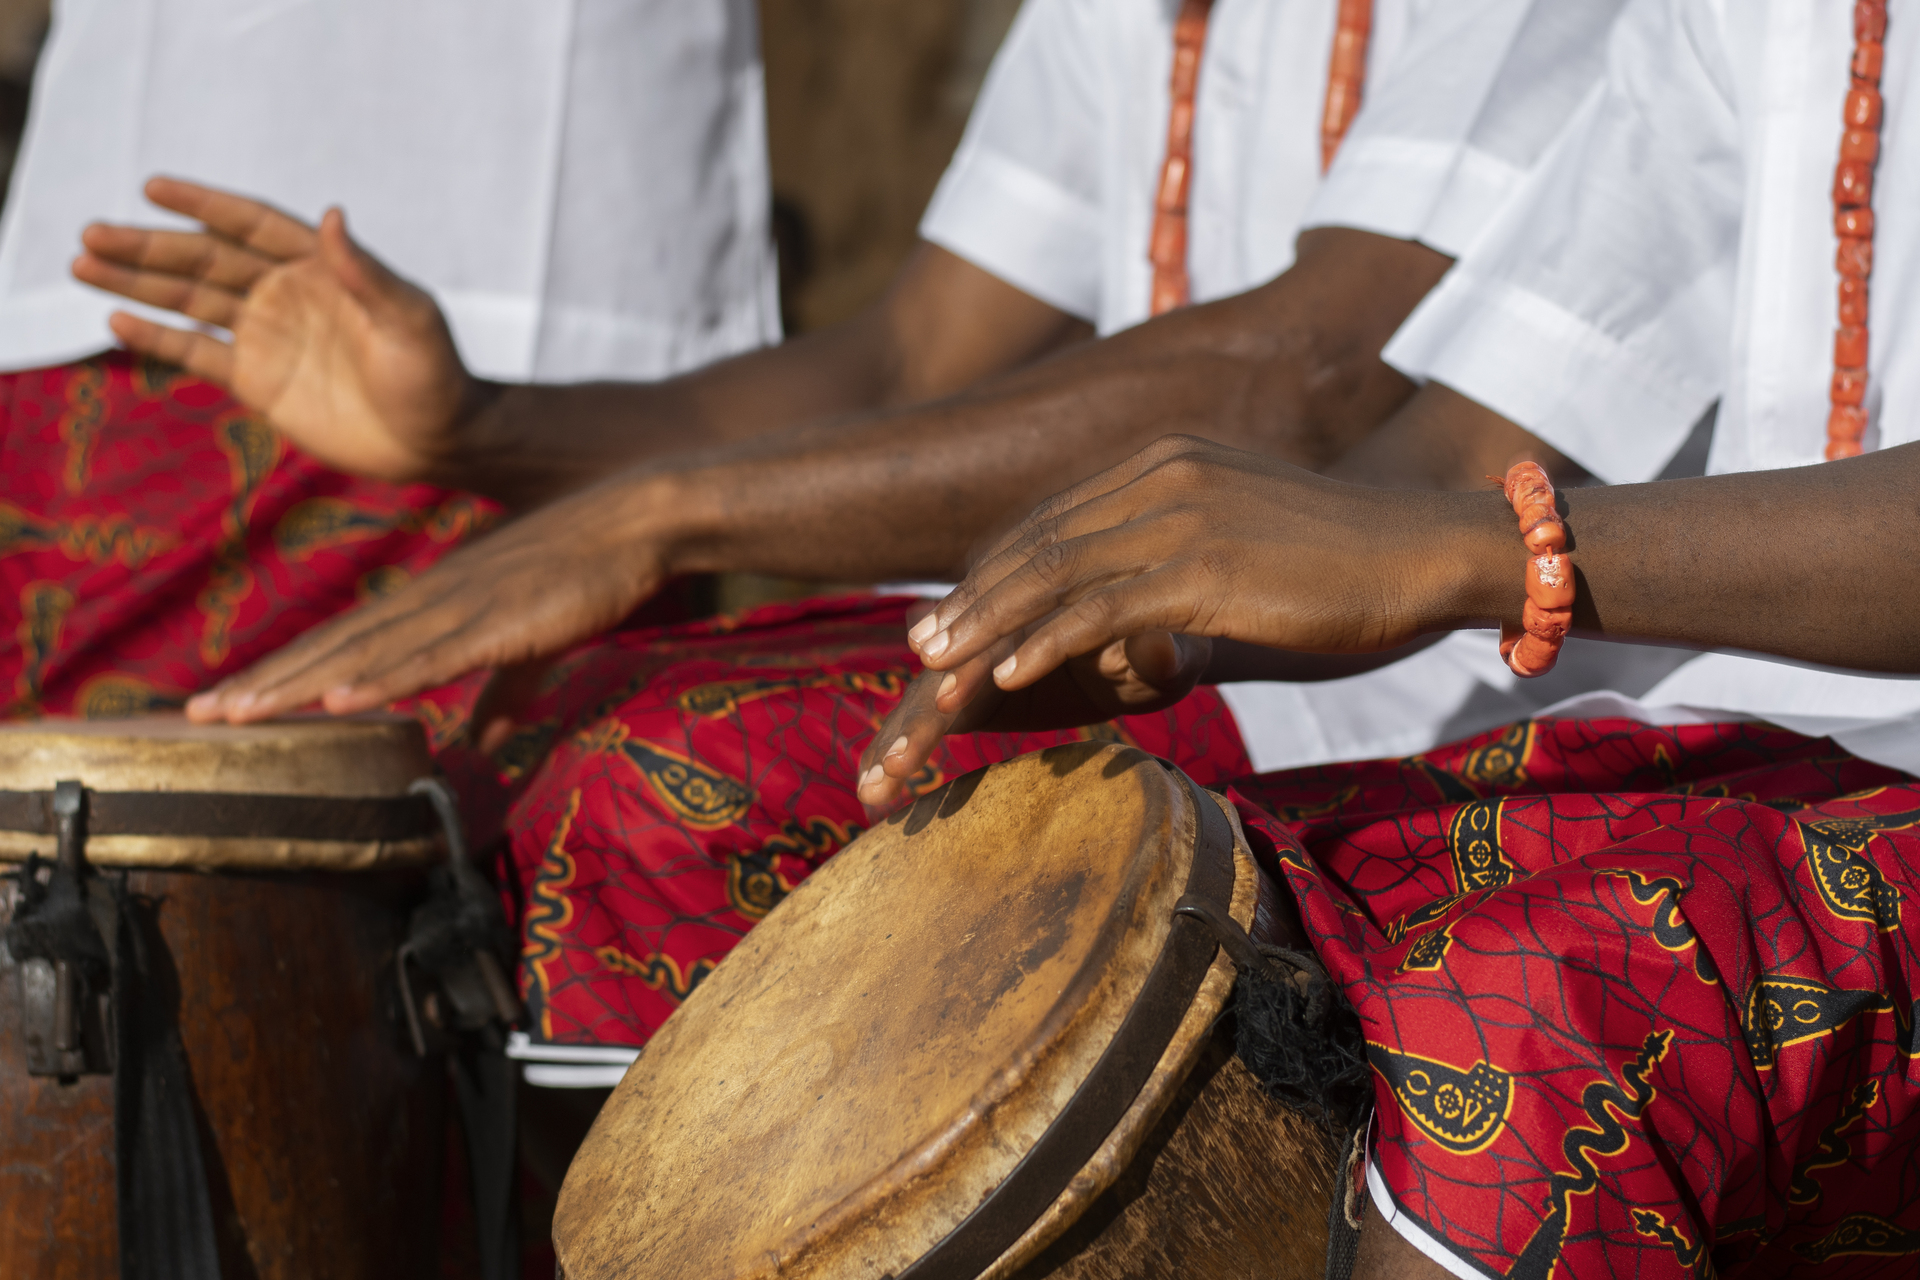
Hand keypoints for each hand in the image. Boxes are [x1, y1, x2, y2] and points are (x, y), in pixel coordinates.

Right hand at [72, 177, 482, 482]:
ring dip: (139, 283)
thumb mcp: (409, 320)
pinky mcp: (259, 382)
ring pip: (191, 301)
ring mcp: (269, 337)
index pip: (249, 224)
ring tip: (82, 263)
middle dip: (149, 247)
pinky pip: (198, 354)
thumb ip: (367, 273)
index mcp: (321, 268)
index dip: (203, 204)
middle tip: (92, 233)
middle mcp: (287, 294)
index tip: (153, 186)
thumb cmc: (436, 376)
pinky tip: (115, 319)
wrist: (438, 442)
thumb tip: (332, 216)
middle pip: (206, 260)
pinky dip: (159, 337)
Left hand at [184, 474, 672, 725]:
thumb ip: (506, 692)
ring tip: (238, 714)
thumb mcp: (536, 641)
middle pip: (333, 648)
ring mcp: (461, 606)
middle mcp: (430, 598)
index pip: (344, 644)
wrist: (637, 520)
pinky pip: (432, 655)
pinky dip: (384, 676)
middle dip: (264, 684)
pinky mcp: (502, 620)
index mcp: (434, 601)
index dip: (283, 675)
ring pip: (365, 654)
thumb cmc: (588, 572)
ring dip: (299, 684)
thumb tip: (483, 742)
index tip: (227, 707)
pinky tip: (340, 697)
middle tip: (198, 719)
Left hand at [856, 436, 1506, 803]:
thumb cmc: (1346, 565)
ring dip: (987, 626)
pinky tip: (1008, 675)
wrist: (1429, 554)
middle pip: (1040, 542)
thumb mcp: (1245, 544)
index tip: (951, 618)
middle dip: (972, 602)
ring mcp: (1183, 515)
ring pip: (1056, 573)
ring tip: (938, 671)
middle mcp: (1164, 474)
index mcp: (1167, 462)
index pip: (1054, 519)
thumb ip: (1178, 567)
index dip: (994, 572)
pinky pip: (1104, 607)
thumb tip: (1133, 628)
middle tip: (917, 651)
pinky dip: (1047, 641)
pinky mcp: (1207, 565)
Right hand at [856, 630, 1211, 810]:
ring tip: (868, 790)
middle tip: (886, 768)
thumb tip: (1160, 648)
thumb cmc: (1177, 645)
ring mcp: (978, 651)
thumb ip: (1165, 652)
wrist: (1160, 636)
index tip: (948, 711)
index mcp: (1045, 599)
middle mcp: (999, 620)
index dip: (972, 670)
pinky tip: (871, 793)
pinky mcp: (971, 679)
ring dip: (895, 737)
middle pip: (946, 665)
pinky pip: (930, 710)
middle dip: (916, 716)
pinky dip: (900, 744)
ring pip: (928, 690)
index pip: (999, 634)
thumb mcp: (1178, 651)